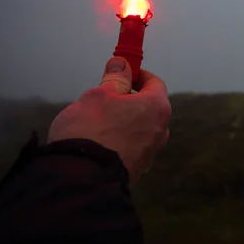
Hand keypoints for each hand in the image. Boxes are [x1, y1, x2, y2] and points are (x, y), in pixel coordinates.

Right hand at [47, 57, 171, 183]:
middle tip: (105, 97)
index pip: (155, 82)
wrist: (82, 180)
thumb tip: (122, 64)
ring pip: (140, 127)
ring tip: (98, 122)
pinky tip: (100, 141)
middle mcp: (161, 130)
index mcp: (157, 108)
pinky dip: (121, 139)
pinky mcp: (138, 169)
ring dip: (125, 120)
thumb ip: (115, 78)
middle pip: (148, 106)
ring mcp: (151, 152)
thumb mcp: (99, 95)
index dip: (138, 74)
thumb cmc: (91, 130)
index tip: (122, 72)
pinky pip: (132, 146)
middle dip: (129, 99)